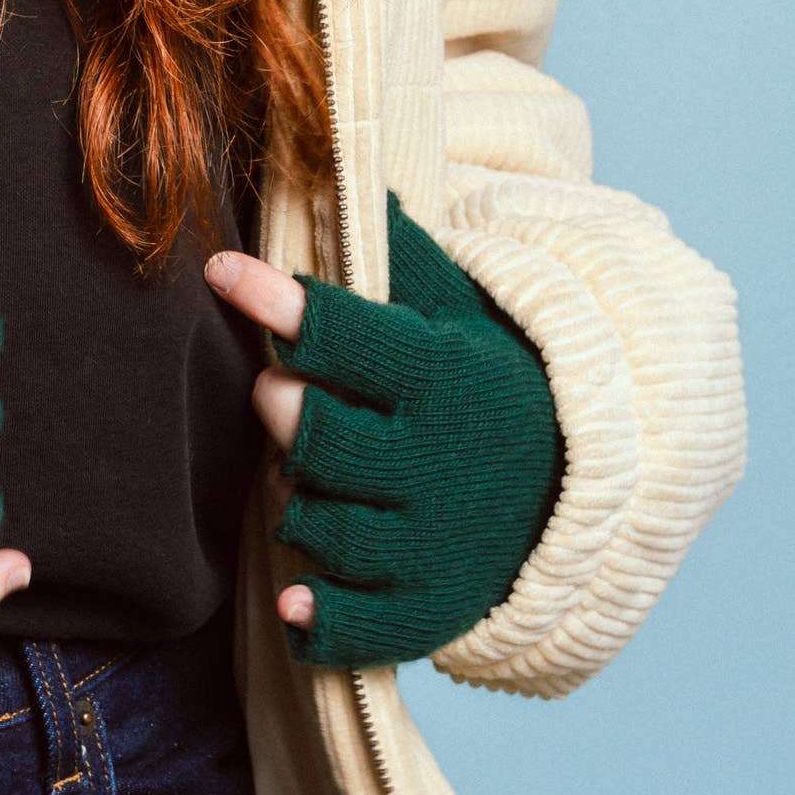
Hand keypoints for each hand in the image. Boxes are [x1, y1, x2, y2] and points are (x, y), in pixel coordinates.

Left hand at [206, 200, 564, 667]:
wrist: (572, 497)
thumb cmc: (483, 386)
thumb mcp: (460, 314)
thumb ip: (400, 255)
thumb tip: (348, 169)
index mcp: (443, 380)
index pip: (354, 337)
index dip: (284, 304)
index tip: (222, 271)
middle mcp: (437, 466)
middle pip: (328, 442)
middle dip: (286, 414)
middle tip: (272, 398)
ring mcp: (433, 546)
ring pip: (329, 527)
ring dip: (294, 502)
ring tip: (298, 480)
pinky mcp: (427, 612)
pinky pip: (361, 625)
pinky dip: (321, 617)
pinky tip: (292, 602)